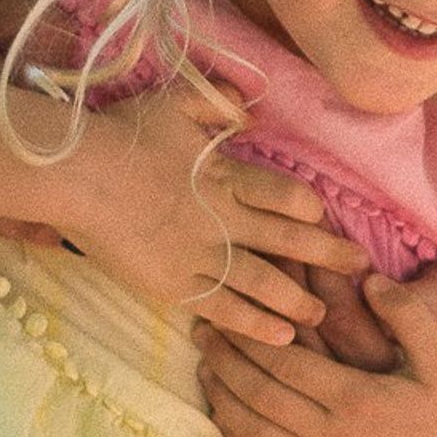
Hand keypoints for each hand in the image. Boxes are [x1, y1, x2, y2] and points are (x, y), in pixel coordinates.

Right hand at [55, 80, 367, 344]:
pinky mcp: (177, 285)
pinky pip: (227, 309)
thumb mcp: (173, 101)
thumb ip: (216, 99)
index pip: (288, 196)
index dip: (309, 208)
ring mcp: (203, 255)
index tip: (322, 217)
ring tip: (324, 313)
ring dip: (299, 298)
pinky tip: (284, 337)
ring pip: (266, 281)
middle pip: (291, 240)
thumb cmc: (121, 134)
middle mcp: (226, 218)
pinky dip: (257, 324)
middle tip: (359, 267)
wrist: (77, 173)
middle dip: (329, 254)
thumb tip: (251, 109)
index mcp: (229, 176)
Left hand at [198, 269, 436, 436]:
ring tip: (203, 369)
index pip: (283, 365)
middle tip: (201, 331)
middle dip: (224, 361)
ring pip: (253, 431)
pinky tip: (227, 415)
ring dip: (222, 398)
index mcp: (355, 400)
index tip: (226, 313)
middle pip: (258, 394)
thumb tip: (369, 277)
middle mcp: (330, 436)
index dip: (247, 339)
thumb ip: (406, 315)